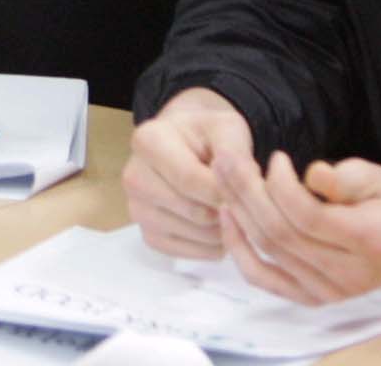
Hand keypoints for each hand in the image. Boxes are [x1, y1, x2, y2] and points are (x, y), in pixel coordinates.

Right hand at [125, 87, 254, 259]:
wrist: (190, 145)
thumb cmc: (209, 135)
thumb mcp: (228, 128)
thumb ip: (236, 155)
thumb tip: (241, 189)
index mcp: (148, 141)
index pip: (190, 180)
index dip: (226, 191)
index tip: (247, 190)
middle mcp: (133, 177)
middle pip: (195, 211)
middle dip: (227, 211)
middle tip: (240, 198)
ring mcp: (137, 209)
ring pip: (196, 235)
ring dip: (223, 229)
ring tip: (228, 207)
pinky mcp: (149, 235)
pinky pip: (189, 252)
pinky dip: (212, 246)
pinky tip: (217, 223)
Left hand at [215, 148, 380, 303]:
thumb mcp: (378, 178)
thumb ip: (346, 177)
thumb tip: (313, 173)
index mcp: (372, 241)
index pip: (309, 216)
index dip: (282, 184)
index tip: (276, 157)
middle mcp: (350, 275)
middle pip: (282, 234)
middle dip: (247, 192)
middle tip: (228, 160)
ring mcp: (329, 292)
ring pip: (268, 251)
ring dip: (238, 212)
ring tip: (223, 179)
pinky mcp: (311, 298)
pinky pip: (263, 278)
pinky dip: (239, 248)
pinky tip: (227, 216)